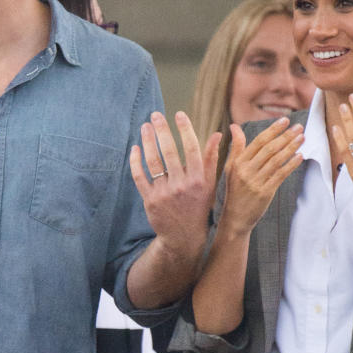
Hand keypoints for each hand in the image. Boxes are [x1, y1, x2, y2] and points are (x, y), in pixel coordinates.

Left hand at [129, 111, 220, 258]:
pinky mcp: (150, 200)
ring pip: (153, 161)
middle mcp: (182, 185)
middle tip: (155, 114)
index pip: (192, 148)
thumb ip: (212, 158)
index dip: (185, 129)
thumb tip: (217, 134)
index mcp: (199, 179)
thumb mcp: (210, 184)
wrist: (184, 238)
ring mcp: (165, 193)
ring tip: (145, 127)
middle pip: (170, 151)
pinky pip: (140, 177)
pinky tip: (135, 148)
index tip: (179, 114)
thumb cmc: (199, 207)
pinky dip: (136, 161)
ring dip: (148, 141)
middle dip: (162, 130)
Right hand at [220, 118, 303, 236]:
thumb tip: (234, 126)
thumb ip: (236, 146)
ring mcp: (256, 182)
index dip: (273, 130)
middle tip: (299, 127)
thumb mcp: (230, 167)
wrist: (235, 217)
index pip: (258, 141)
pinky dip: (291, 165)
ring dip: (291, 148)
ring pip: (276, 160)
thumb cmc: (234, 190)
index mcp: (238, 162)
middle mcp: (246, 170)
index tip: (285, 120)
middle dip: (286, 136)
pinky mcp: (265, 192)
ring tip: (302, 138)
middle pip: (269, 149)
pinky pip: (280, 175)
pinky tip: (299, 157)